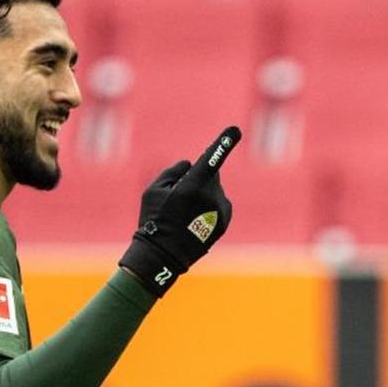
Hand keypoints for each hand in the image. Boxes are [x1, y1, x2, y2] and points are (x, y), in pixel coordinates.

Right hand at [119, 125, 239, 295]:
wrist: (164, 256)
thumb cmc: (154, 220)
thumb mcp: (152, 191)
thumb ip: (172, 171)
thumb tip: (191, 164)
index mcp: (192, 188)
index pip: (210, 160)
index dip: (223, 143)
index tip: (235, 130)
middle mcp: (211, 197)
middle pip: (209, 175)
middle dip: (197, 180)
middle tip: (178, 199)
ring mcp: (221, 210)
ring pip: (214, 189)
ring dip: (203, 193)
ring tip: (184, 214)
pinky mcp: (225, 220)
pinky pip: (218, 202)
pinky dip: (208, 205)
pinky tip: (193, 220)